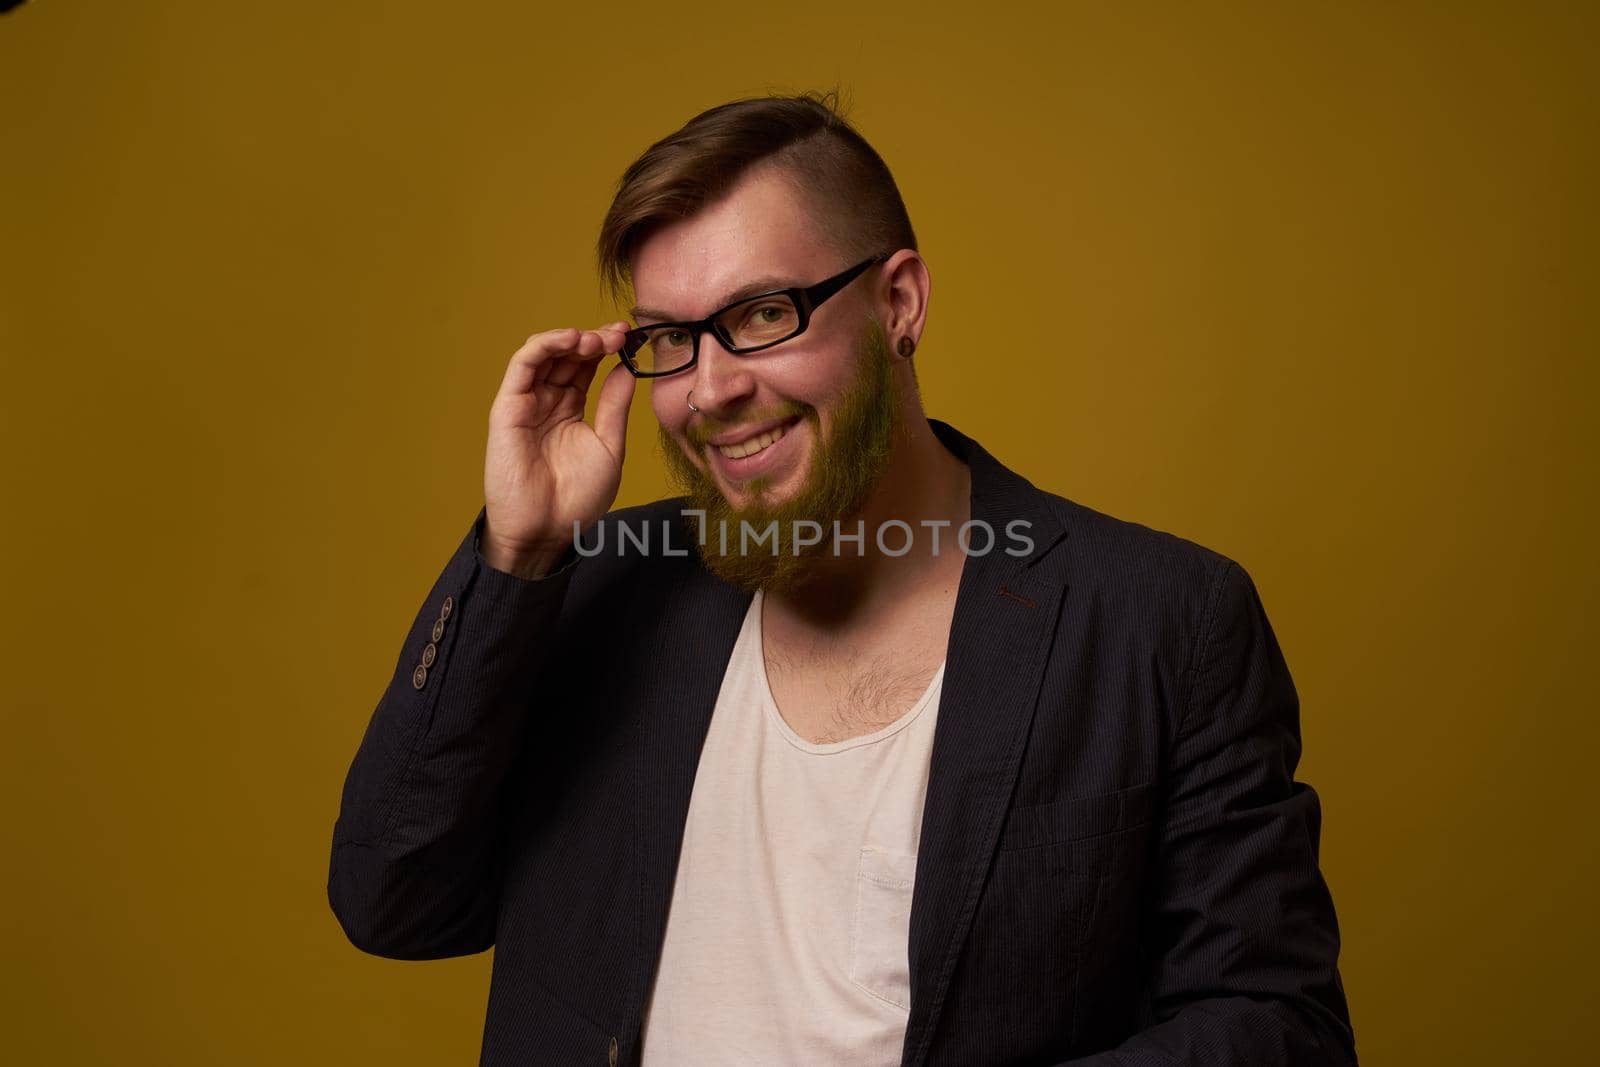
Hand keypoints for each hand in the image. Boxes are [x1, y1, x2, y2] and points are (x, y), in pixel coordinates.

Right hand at [481, 323, 635, 575]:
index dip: (607, 348)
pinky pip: (521, 365)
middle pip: (568, 356)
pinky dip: (544, 345)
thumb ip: (615, 406)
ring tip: (596, 340)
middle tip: (619, 334)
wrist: (547, 530)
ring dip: (570, 339)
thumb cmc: (577, 498)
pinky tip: (570, 340)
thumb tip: (628, 368)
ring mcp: (527, 402)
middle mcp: (548, 401)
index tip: (631, 337)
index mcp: (571, 410)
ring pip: (544, 354)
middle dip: (595, 339)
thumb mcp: (608, 446)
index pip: (587, 367)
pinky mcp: (508, 407)